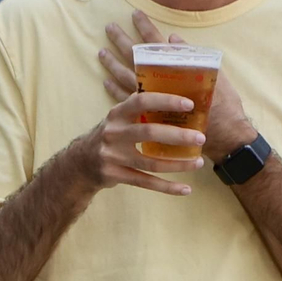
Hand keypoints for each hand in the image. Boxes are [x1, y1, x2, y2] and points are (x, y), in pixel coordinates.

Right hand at [72, 89, 205, 195]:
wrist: (80, 163)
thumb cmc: (111, 135)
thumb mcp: (119, 118)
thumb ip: (140, 107)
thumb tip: (178, 91)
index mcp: (117, 114)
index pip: (141, 101)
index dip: (165, 101)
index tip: (189, 104)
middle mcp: (113, 133)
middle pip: (149, 133)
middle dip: (178, 136)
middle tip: (201, 137)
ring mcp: (113, 156)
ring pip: (150, 163)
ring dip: (178, 164)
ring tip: (199, 162)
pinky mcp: (115, 175)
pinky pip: (146, 183)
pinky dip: (167, 187)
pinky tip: (186, 189)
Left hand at [99, 10, 255, 162]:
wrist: (223, 137)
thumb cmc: (223, 106)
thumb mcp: (215, 76)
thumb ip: (193, 57)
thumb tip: (173, 39)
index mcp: (176, 71)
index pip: (156, 44)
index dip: (145, 28)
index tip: (135, 14)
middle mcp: (159, 84)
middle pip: (134, 58)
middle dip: (121, 41)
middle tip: (110, 28)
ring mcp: (151, 101)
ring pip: (125, 78)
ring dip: (112, 64)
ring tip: (102, 53)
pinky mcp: (149, 116)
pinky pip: (126, 100)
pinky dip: (115, 89)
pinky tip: (107, 81)